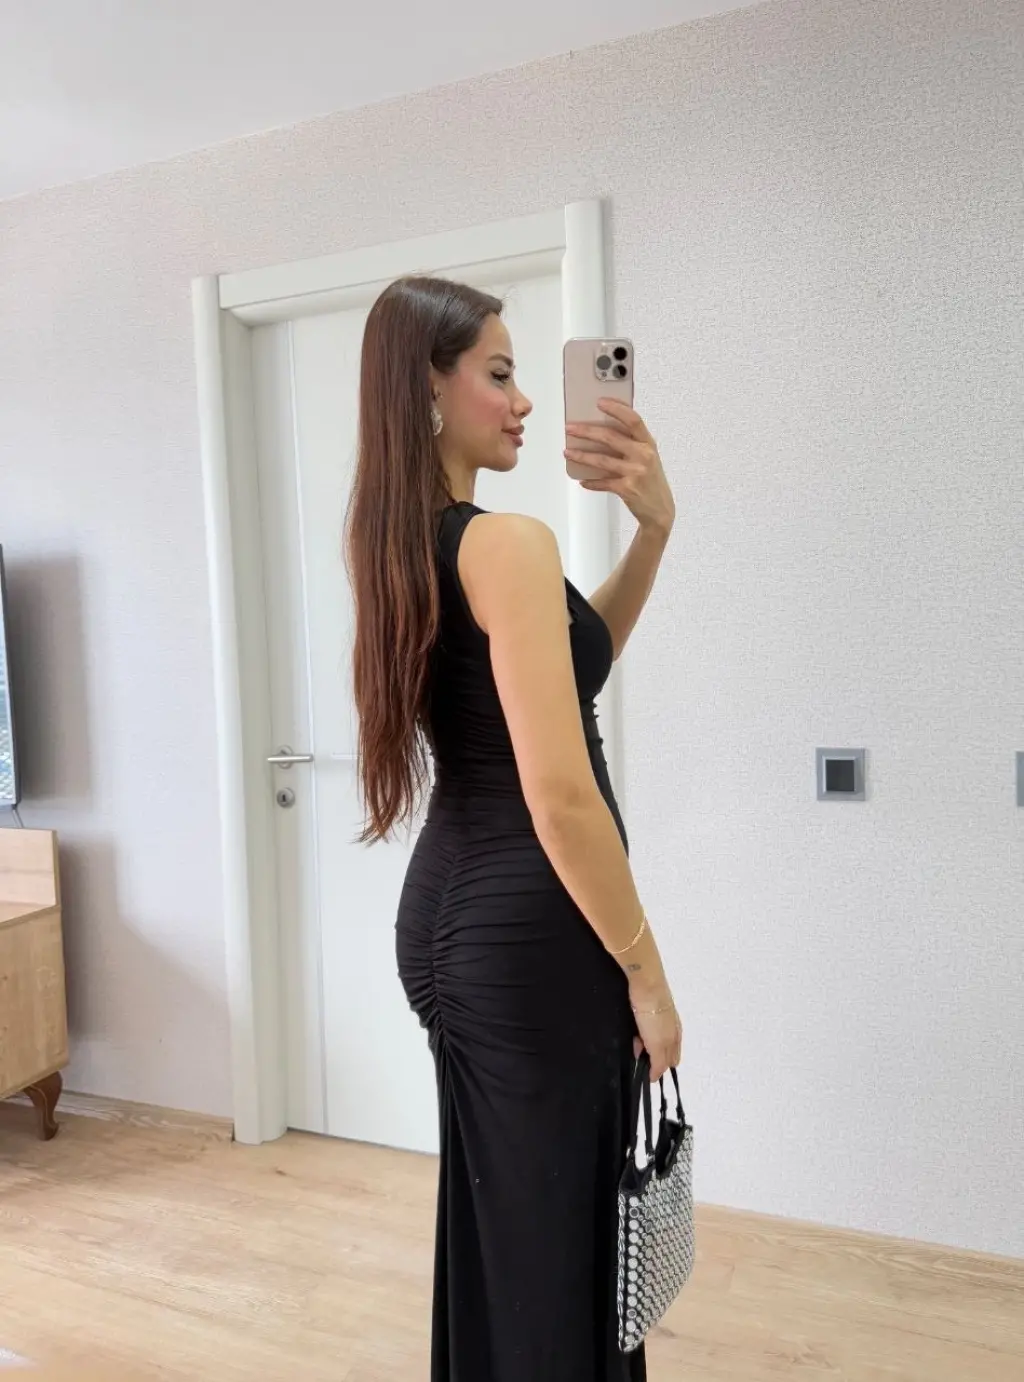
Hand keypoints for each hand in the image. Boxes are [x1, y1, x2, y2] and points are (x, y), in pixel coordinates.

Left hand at [565, 400, 675, 536]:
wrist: (660, 509)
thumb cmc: (650, 480)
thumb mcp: (647, 456)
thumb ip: (631, 442)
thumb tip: (601, 430)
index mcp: (648, 443)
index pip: (633, 420)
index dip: (616, 408)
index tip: (599, 402)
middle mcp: (643, 455)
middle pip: (611, 437)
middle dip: (587, 431)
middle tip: (570, 428)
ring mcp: (635, 472)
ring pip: (602, 460)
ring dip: (581, 456)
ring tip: (567, 452)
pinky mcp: (627, 489)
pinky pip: (603, 482)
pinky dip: (591, 482)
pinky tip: (582, 480)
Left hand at [630, 989, 682, 1082]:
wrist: (646, 983)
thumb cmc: (655, 1014)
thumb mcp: (659, 1043)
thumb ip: (659, 1062)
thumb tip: (656, 1077)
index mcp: (676, 1036)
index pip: (670, 1060)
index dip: (658, 1067)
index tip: (645, 1070)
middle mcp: (670, 1027)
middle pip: (660, 1050)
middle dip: (649, 1056)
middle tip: (638, 1053)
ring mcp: (657, 1017)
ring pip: (649, 1039)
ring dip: (641, 1044)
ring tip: (633, 1040)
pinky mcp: (645, 1009)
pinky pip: (641, 1028)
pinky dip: (636, 1033)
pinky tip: (630, 1030)